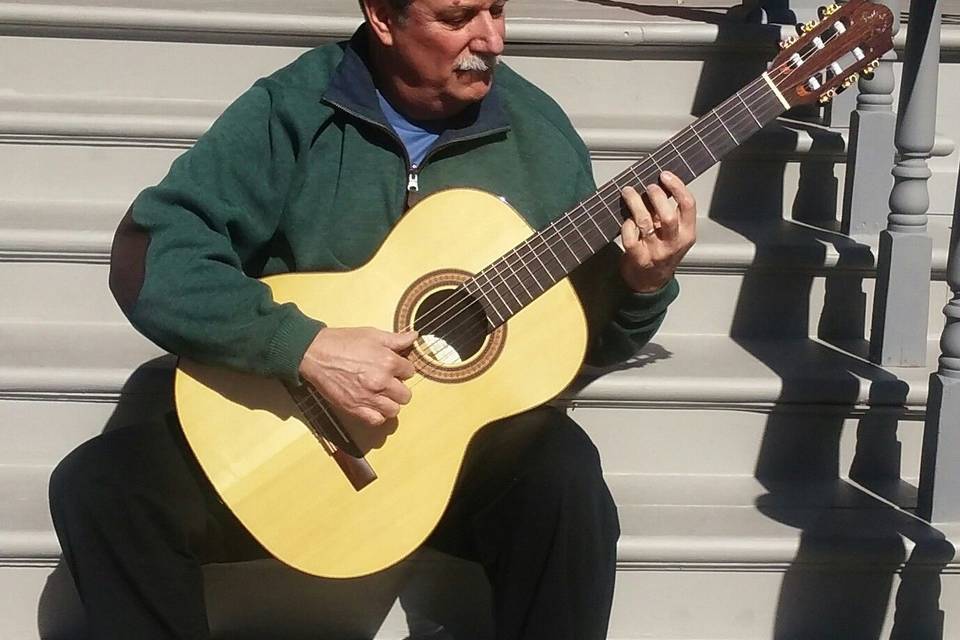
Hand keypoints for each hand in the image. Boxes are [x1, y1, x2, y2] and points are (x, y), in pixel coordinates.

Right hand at [298, 327, 417, 426]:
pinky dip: (377, 415)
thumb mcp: (372, 334)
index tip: (395, 368)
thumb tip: (414, 337)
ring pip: (394, 410)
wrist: (316, 353)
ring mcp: (368, 397)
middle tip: (389, 382)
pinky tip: (373, 405)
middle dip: (399, 388)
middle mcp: (381, 382)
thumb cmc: (343, 342)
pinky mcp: (355, 408)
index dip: (402, 369)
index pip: (410, 371)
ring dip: (390, 403)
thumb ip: (396, 339)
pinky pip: (377, 420)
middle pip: (405, 395)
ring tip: (381, 395)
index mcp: (388, 362)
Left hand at [619, 171, 696, 292]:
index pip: (688, 205)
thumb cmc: (662, 253)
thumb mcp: (674, 235)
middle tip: (648, 187)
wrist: (650, 283)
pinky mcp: (638, 258)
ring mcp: (655, 252)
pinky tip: (626, 219)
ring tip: (629, 192)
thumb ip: (669, 214)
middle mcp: (674, 243)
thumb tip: (658, 185)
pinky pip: (630, 237)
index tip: (665, 175)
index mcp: (687, 234)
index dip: (677, 186)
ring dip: (636, 203)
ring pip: (646, 223)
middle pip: (668, 215)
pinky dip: (626, 225)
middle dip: (656, 196)